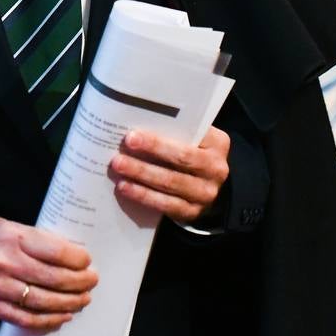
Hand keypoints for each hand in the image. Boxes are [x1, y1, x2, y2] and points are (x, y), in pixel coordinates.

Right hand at [0, 214, 97, 329]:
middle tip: (91, 281)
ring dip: (68, 303)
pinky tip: (61, 316)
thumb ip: (38, 240)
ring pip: (41, 301)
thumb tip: (71, 254)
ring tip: (82, 300)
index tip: (87, 261)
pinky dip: (46, 320)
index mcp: (13, 237)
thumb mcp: (11, 225)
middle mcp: (4, 262)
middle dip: (78, 282)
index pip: (55, 252)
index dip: (77, 259)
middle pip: (52, 278)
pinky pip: (23, 318)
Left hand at [109, 126, 230, 223]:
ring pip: (170, 183)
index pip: (189, 137)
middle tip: (122, 150)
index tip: (132, 135)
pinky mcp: (193, 211)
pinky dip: (143, 195)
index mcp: (217, 144)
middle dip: (149, 153)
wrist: (206, 186)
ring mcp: (206, 193)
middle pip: (180, 160)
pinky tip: (125, 187)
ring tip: (118, 167)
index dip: (159, 139)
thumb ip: (176, 131)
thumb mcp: (193, 138)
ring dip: (141, 174)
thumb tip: (137, 124)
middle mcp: (216, 169)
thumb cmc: (192, 152)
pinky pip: (166, 204)